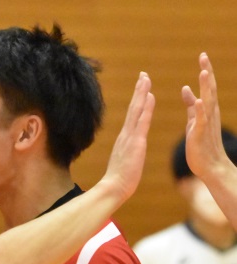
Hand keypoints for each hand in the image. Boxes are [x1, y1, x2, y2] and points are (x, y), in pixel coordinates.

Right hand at [101, 72, 154, 201]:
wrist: (113, 188)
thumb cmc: (119, 180)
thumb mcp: (124, 163)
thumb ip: (126, 155)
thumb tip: (127, 154)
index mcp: (124, 139)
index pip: (132, 115)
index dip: (137, 100)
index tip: (141, 87)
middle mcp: (125, 134)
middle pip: (133, 107)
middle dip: (139, 90)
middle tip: (143, 74)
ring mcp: (129, 137)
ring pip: (136, 110)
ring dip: (141, 93)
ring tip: (146, 78)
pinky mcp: (135, 143)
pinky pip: (142, 121)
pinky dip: (146, 107)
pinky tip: (149, 96)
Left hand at [181, 52, 228, 179]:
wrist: (210, 167)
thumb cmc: (201, 144)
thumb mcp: (194, 120)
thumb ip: (191, 104)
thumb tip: (186, 88)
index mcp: (206, 110)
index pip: (207, 87)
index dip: (206, 71)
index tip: (202, 56)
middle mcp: (209, 114)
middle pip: (210, 89)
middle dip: (207, 72)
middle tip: (203, 56)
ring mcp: (205, 124)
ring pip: (207, 102)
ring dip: (206, 87)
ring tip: (204, 72)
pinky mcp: (199, 135)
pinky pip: (201, 121)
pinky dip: (200, 110)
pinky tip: (199, 100)